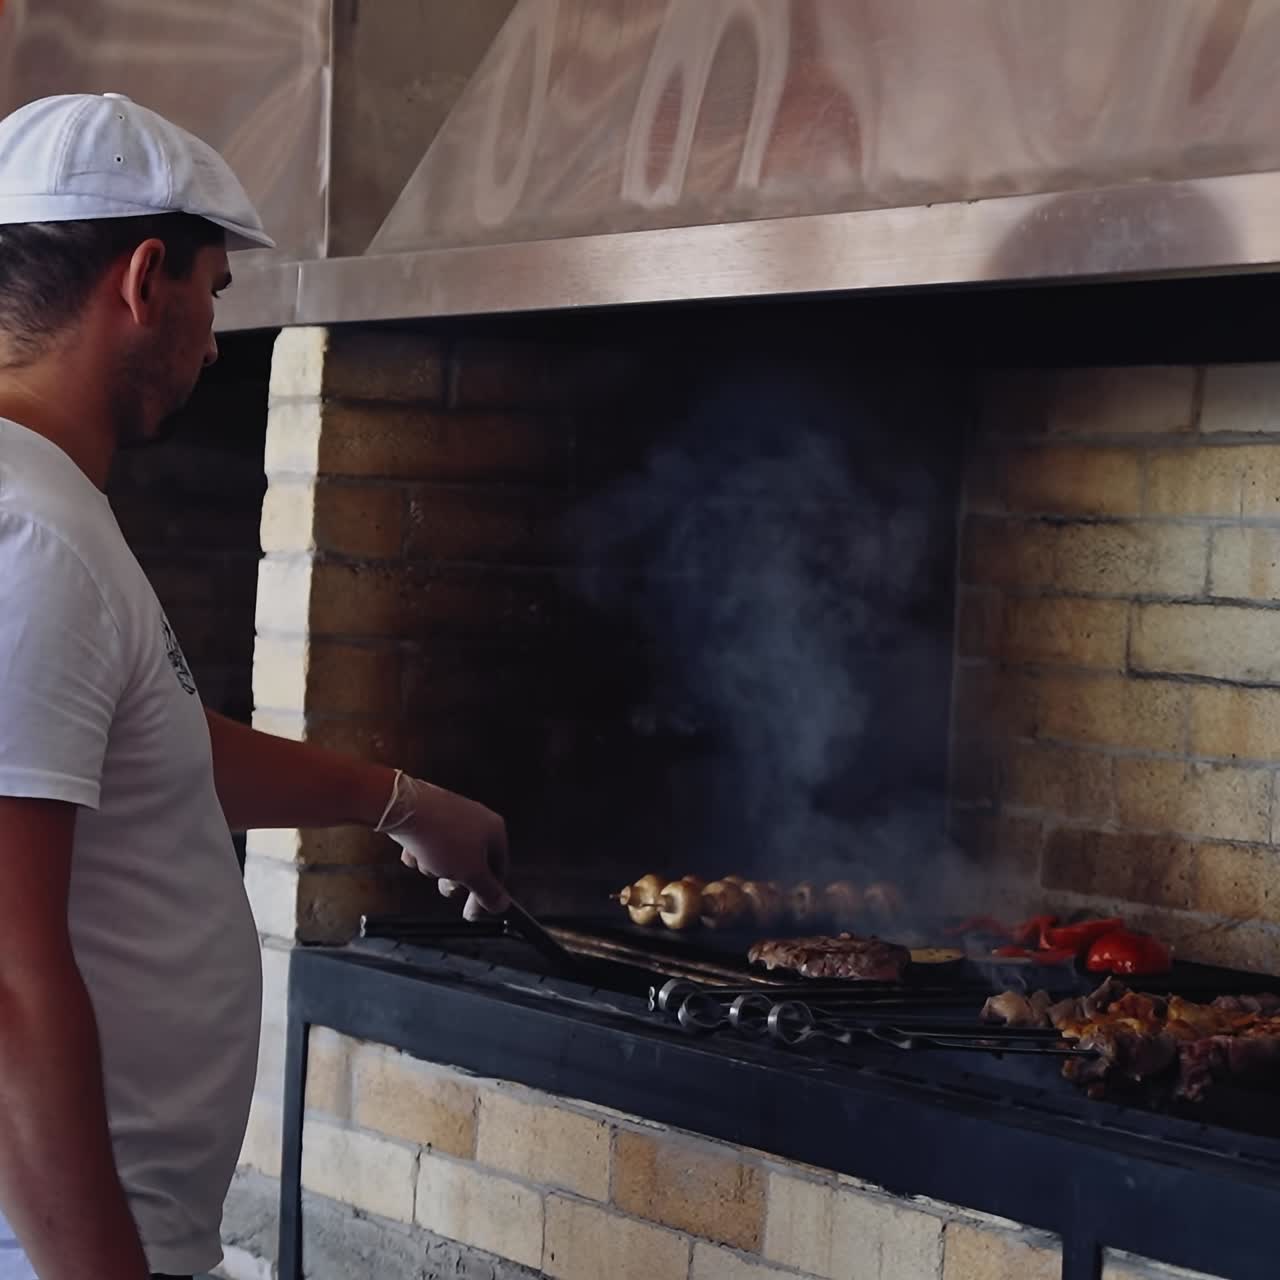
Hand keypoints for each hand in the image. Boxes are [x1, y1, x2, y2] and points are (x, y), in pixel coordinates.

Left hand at [375, 772, 509, 919]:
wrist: (404, 810)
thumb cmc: (440, 835)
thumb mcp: (471, 874)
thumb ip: (487, 892)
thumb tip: (501, 904)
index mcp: (494, 830)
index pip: (498, 871)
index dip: (485, 894)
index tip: (472, 909)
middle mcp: (476, 820)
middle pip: (471, 864)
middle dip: (455, 879)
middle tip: (446, 885)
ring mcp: (452, 816)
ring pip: (448, 856)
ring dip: (435, 866)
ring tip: (427, 861)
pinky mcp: (430, 816)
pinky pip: (428, 844)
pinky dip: (420, 853)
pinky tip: (414, 851)